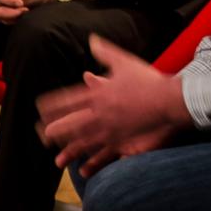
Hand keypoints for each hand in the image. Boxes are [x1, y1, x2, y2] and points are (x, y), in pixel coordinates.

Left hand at [36, 35, 190, 173]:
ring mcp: (110, 129)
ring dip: (68, 151)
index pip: (68, 100)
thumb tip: (92, 40)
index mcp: (98, 93)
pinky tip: (82, 171)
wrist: (170, 100)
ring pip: (84, 142)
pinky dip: (91, 163)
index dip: (53, 106)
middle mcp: (100, 113)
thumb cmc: (148, 80)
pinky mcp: (122, 141)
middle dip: (55, 130)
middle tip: (41, 135)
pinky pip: (102, 154)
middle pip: (71, 124)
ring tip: (56, 160)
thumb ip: (105, 52)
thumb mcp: (124, 61)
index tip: (40, 109)